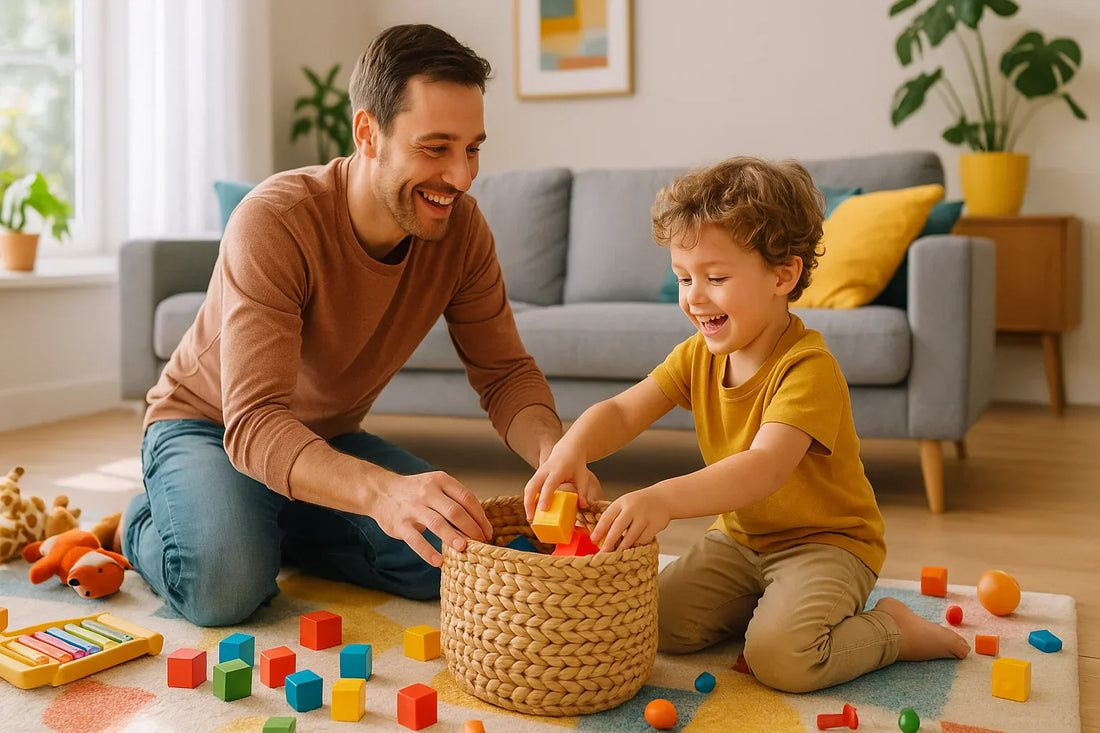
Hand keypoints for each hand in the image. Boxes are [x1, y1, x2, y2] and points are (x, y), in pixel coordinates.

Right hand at [368, 471, 492, 566]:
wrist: (381, 491)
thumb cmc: (416, 492)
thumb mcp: (436, 486)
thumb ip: (455, 500)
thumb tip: (480, 524)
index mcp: (441, 481)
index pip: (467, 498)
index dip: (480, 517)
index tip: (488, 532)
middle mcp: (428, 492)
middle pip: (455, 511)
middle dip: (472, 529)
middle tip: (481, 543)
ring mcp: (413, 508)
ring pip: (437, 523)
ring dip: (452, 537)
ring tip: (464, 549)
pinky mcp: (400, 524)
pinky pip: (415, 539)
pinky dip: (427, 551)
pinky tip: (438, 561)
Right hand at [523, 443, 595, 520]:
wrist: (568, 449)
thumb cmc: (576, 464)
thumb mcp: (582, 477)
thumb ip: (582, 492)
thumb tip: (582, 506)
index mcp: (558, 470)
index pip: (549, 485)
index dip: (545, 497)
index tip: (543, 509)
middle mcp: (545, 470)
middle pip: (532, 486)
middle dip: (529, 503)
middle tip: (531, 518)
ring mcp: (539, 472)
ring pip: (528, 487)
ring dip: (527, 502)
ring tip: (530, 518)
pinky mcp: (537, 475)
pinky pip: (530, 487)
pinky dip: (528, 498)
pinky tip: (532, 510)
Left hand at [591, 488, 670, 551]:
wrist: (663, 498)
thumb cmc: (639, 503)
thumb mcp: (624, 504)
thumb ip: (613, 517)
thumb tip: (598, 537)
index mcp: (622, 502)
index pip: (608, 516)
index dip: (599, 529)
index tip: (593, 539)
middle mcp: (633, 508)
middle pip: (618, 528)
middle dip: (609, 543)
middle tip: (603, 553)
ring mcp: (645, 517)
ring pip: (631, 537)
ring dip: (623, 546)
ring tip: (618, 552)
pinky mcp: (655, 525)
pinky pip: (643, 540)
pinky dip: (638, 543)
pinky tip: (635, 543)